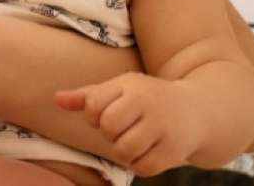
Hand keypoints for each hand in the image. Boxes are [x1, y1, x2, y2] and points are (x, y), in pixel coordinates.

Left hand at [55, 72, 200, 176]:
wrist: (198, 110)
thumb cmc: (147, 98)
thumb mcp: (119, 89)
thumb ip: (87, 96)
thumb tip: (55, 99)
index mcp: (131, 85)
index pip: (94, 104)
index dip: (93, 115)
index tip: (106, 115)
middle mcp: (148, 103)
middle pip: (108, 127)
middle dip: (109, 133)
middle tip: (121, 130)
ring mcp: (163, 127)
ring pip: (123, 150)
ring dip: (122, 151)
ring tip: (131, 142)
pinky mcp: (175, 150)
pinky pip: (142, 167)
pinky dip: (138, 164)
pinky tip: (145, 152)